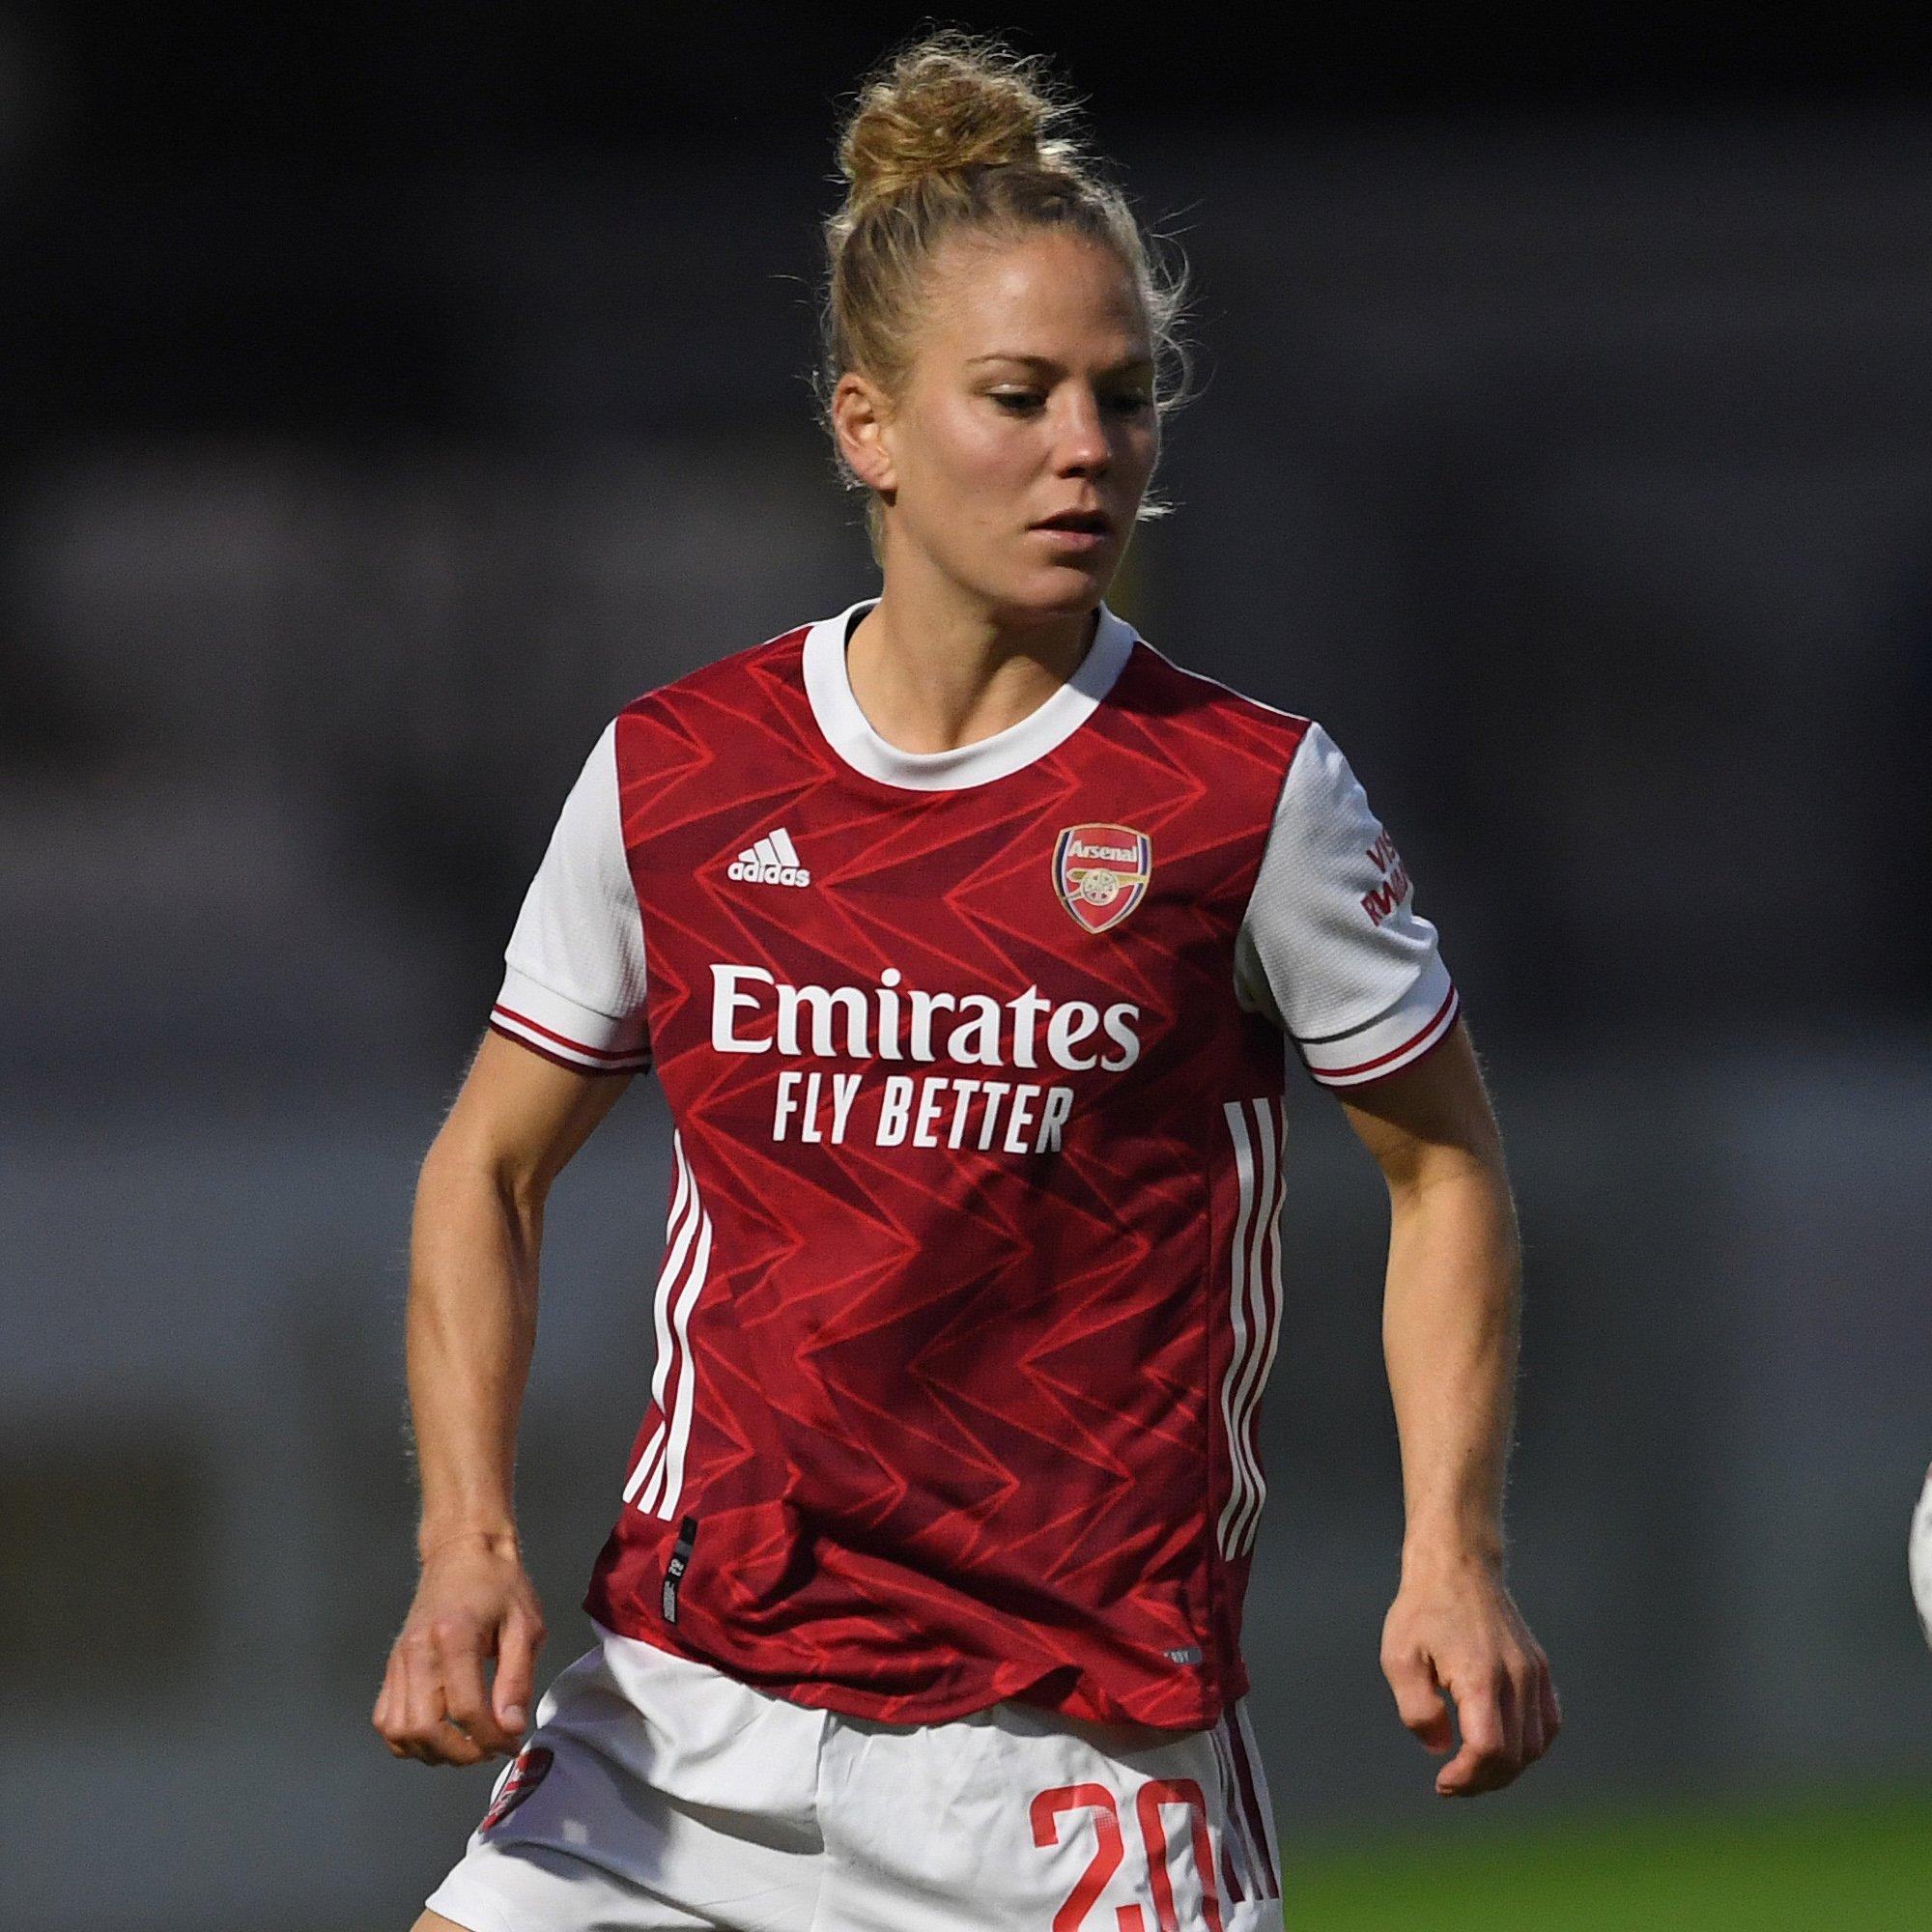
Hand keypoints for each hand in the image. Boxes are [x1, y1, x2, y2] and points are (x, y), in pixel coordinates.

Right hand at [373, 1531, 546, 1765]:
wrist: (462, 1552)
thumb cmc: (501, 1586)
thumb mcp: (526, 1625)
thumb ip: (517, 1679)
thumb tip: (511, 1729)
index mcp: (455, 1636)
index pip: (465, 1708)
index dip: (490, 1738)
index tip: (512, 1743)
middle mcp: (418, 1651)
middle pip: (425, 1728)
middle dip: (460, 1753)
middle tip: (489, 1749)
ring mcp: (398, 1660)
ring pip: (399, 1732)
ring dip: (433, 1752)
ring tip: (466, 1744)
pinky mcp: (391, 1666)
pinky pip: (385, 1720)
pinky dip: (408, 1741)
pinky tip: (438, 1735)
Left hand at [1380, 1549, 1559, 1795]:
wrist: (1456, 1565)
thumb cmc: (1422, 1610)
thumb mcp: (1399, 1658)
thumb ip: (1416, 1710)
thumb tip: (1441, 1749)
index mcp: (1480, 1676)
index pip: (1489, 1749)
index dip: (1467, 1777)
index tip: (1442, 1782)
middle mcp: (1516, 1677)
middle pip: (1515, 1756)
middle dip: (1483, 1781)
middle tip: (1452, 1783)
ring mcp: (1533, 1672)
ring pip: (1536, 1745)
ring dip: (1507, 1769)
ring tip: (1474, 1769)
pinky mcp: (1540, 1667)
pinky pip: (1548, 1723)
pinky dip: (1530, 1746)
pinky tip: (1503, 1748)